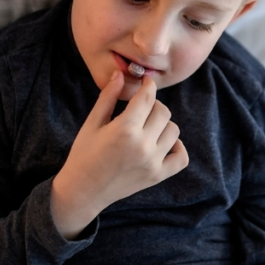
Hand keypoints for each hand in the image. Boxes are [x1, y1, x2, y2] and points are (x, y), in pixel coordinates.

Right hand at [51, 70, 188, 238]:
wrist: (83, 191)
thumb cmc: (84, 154)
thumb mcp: (92, 123)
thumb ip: (109, 97)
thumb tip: (120, 74)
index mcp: (125, 129)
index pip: (148, 98)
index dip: (148, 86)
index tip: (146, 83)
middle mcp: (143, 145)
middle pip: (163, 112)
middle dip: (154, 105)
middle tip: (142, 109)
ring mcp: (153, 162)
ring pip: (174, 130)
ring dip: (163, 124)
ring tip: (148, 127)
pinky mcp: (158, 176)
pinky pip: (181, 157)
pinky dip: (177, 147)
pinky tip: (163, 143)